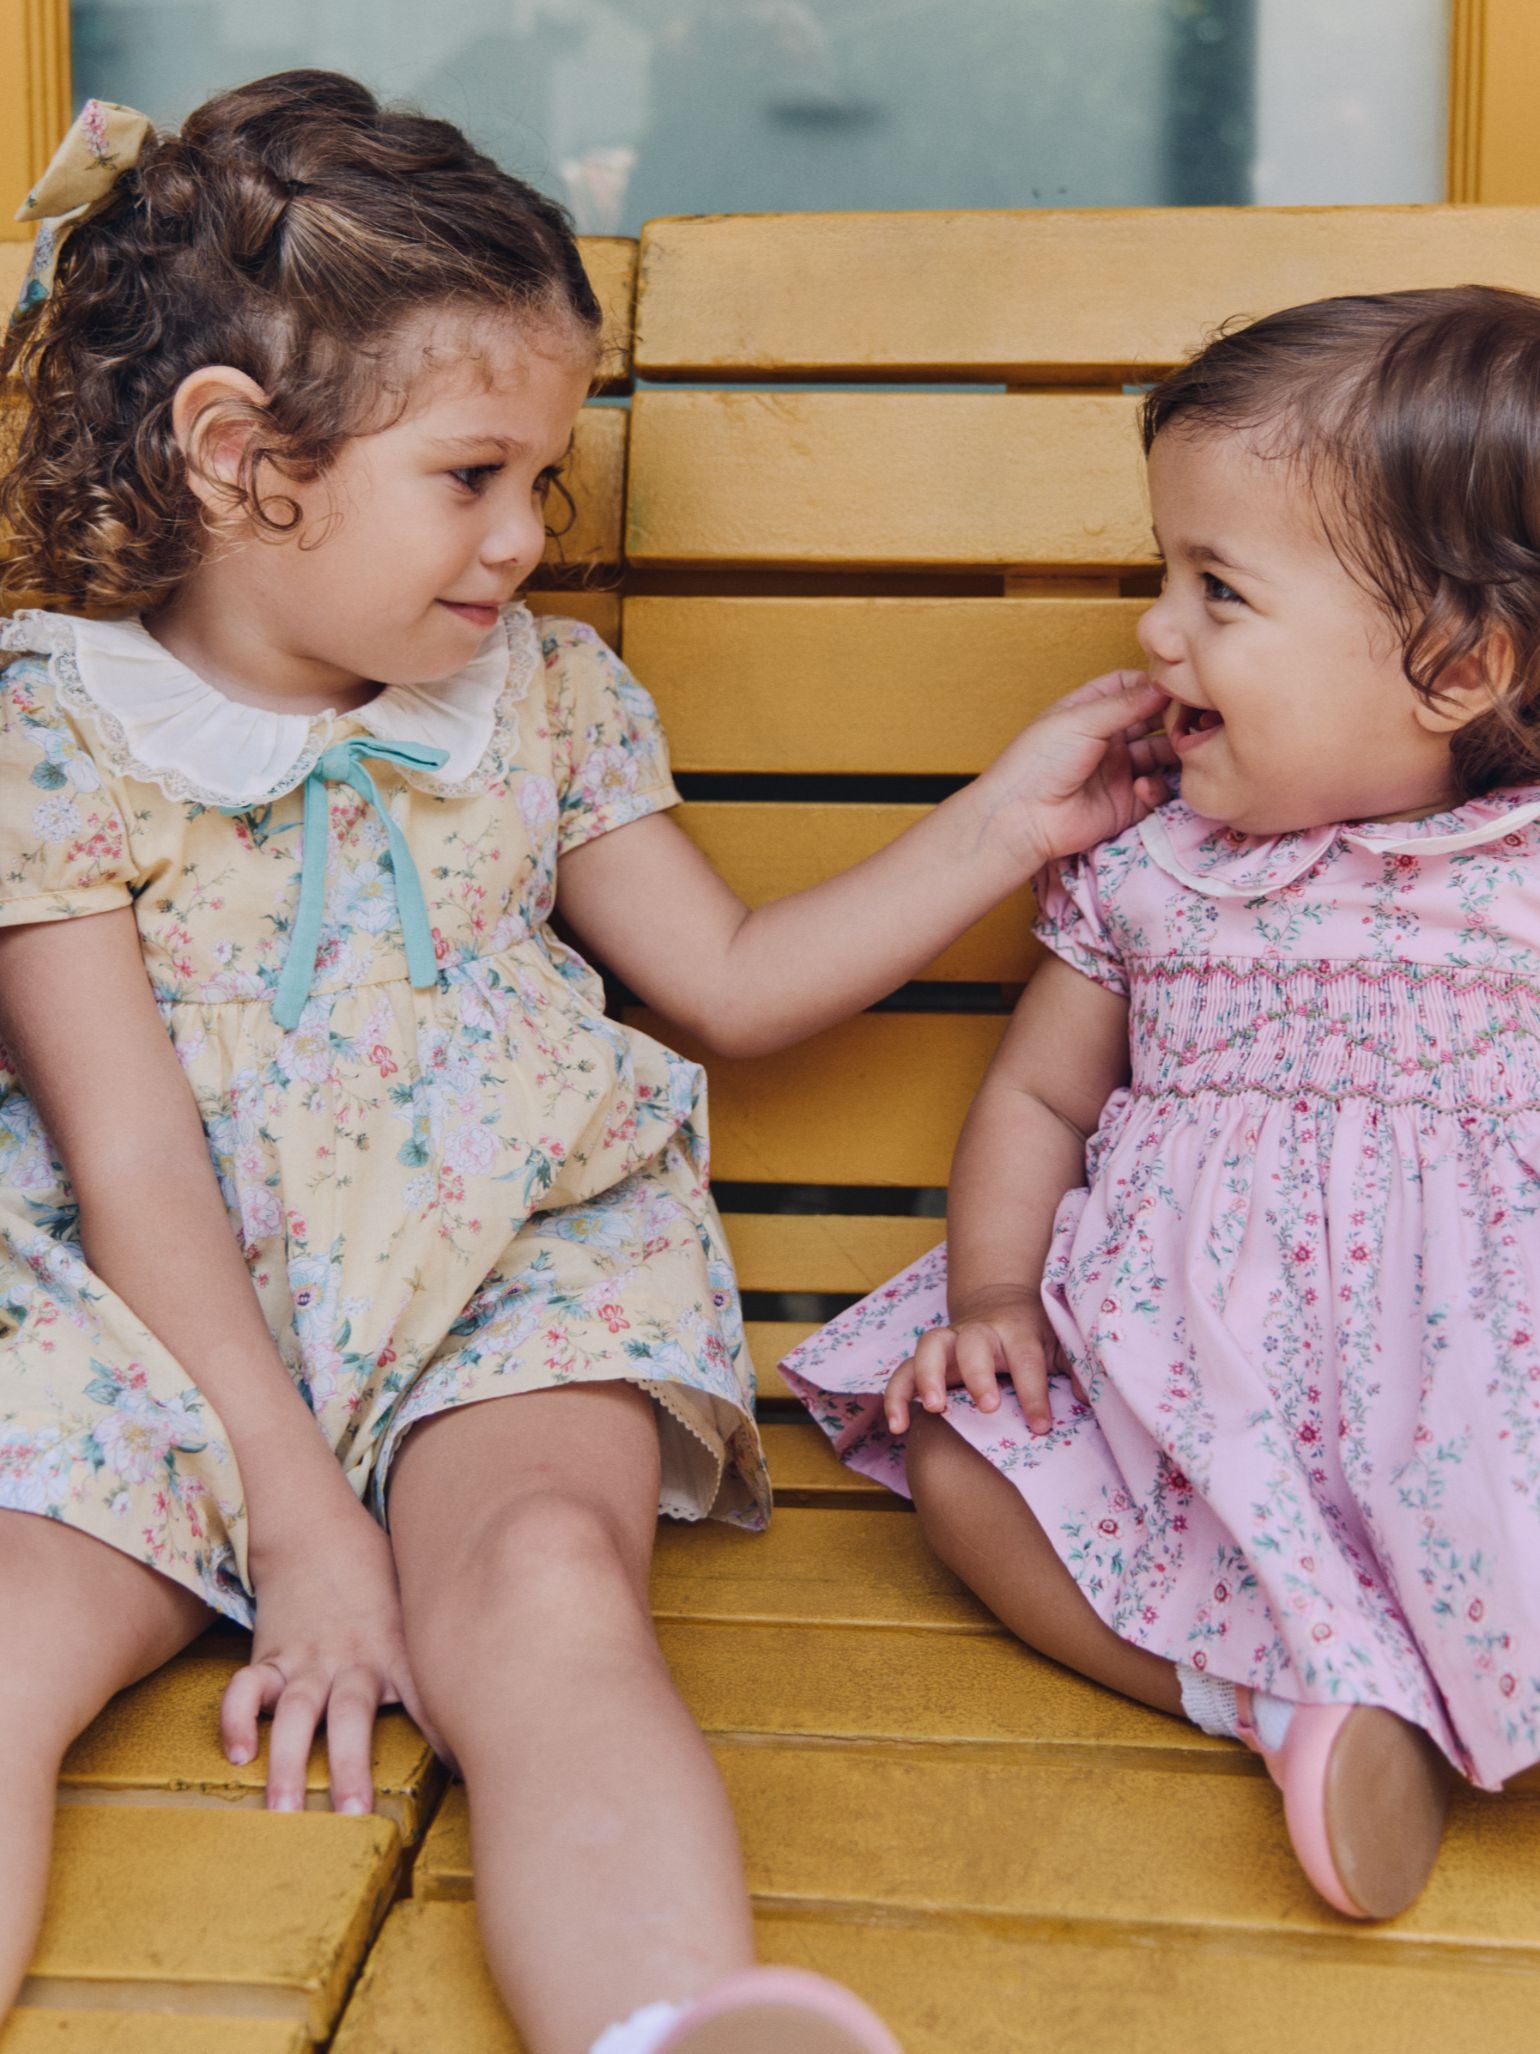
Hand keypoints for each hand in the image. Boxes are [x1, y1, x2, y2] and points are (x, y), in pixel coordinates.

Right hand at [221, 1486, 441, 1813]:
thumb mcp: (419, 1609)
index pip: (427, 1699)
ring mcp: (308, 1658)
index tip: (465, 1778)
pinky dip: (237, 1717)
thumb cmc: (380, 1579)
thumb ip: (444, 1654)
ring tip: (282, 1811)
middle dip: (352, 1767)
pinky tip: (237, 1752)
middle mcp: (353, 1659)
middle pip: (352, 1716)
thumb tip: (496, 1695)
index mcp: (397, 1651)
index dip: (445, 1737)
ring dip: (289, 1763)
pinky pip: (248, 1687)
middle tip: (354, 1816)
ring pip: (298, 1712)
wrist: (318, 1529)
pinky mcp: (271, 1655)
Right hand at [885, 1289, 1085, 1437]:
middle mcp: (979, 1332)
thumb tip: (1084, 1397)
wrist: (999, 1302)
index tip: (1041, 1426)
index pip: (1026, 1358)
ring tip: (934, 1410)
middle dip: (977, 1373)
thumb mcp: (1060, 1344)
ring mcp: (949, 1342)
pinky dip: (896, 1395)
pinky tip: (898, 1426)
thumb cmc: (1034, 1333)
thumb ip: (1074, 1368)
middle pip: (972, 1343)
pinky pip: (903, 1371)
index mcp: (1016, 1330)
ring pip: (929, 1347)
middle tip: (987, 1407)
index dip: (1033, 1392)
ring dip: (927, 1377)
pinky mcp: (926, 1357)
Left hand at [976, 669, 1174, 875]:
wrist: (1023, 819)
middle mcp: (1107, 739)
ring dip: (1174, 752)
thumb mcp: (1081, 720)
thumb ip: (1125, 703)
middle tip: (1195, 719)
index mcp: (1090, 711)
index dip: (1154, 685)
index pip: (1130, 687)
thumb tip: (1164, 685)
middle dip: (1173, 719)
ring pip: (1161, 754)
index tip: (1180, 685)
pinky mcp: (1127, 804)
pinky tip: (1141, 788)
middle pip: (1153, 720)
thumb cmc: (1039, 762)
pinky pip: (1156, 790)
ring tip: (1182, 751)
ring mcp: (1119, 771)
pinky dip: (1157, 787)